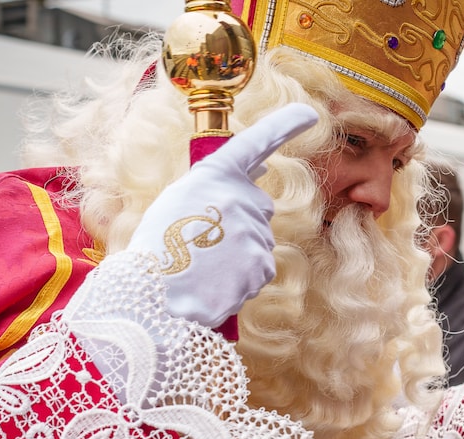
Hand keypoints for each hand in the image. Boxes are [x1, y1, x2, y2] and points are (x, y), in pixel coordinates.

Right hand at [126, 103, 318, 327]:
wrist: (155, 298)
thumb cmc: (159, 248)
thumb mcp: (181, 200)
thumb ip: (222, 183)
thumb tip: (261, 170)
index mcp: (216, 175)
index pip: (257, 142)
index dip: (284, 125)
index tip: (309, 114)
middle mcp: (242, 197)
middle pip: (257, 204)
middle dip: (239, 220)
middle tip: (204, 241)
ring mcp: (255, 231)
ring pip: (257, 238)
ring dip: (237, 251)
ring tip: (204, 265)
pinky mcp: (263, 263)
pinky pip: (260, 266)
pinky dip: (243, 276)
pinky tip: (218, 281)